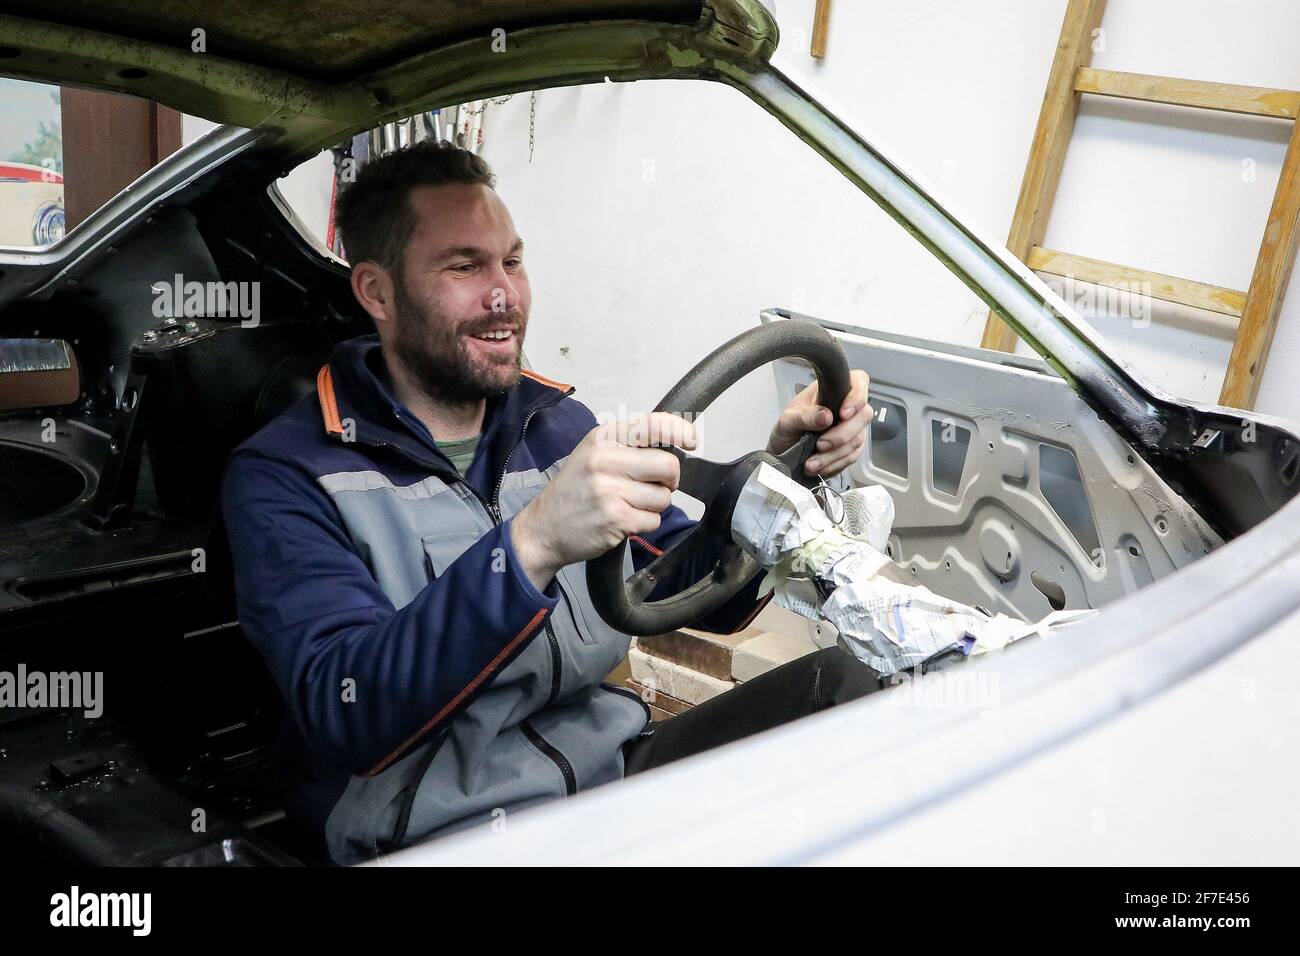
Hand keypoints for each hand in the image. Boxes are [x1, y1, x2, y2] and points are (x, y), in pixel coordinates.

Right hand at [511, 413, 696, 590]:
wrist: (543, 528)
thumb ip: (628, 445)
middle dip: (669, 481)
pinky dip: (645, 524)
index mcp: (602, 438)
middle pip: (668, 465)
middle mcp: (605, 460)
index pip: (653, 424)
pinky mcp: (616, 519)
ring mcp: (610, 490)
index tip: (692, 441)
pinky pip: (654, 520)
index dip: (680, 431)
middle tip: (652, 487)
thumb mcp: (592, 453)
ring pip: (664, 497)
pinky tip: (623, 520)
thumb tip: (675, 443)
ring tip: (628, 505)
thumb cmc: (574, 490)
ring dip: (654, 506)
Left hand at [766, 369, 871, 477]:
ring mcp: (852, 428)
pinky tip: (819, 466)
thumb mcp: (787, 421)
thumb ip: (805, 416)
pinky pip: (852, 457)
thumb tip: (825, 416)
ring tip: (812, 462)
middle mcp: (846, 406)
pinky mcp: (851, 447)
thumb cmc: (787, 430)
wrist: (784, 453)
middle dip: (842, 435)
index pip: (859, 381)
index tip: (843, 414)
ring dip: (834, 455)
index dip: (857, 397)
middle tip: (820, 444)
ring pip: (858, 440)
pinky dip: (835, 464)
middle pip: (863, 415)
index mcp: (832, 390)